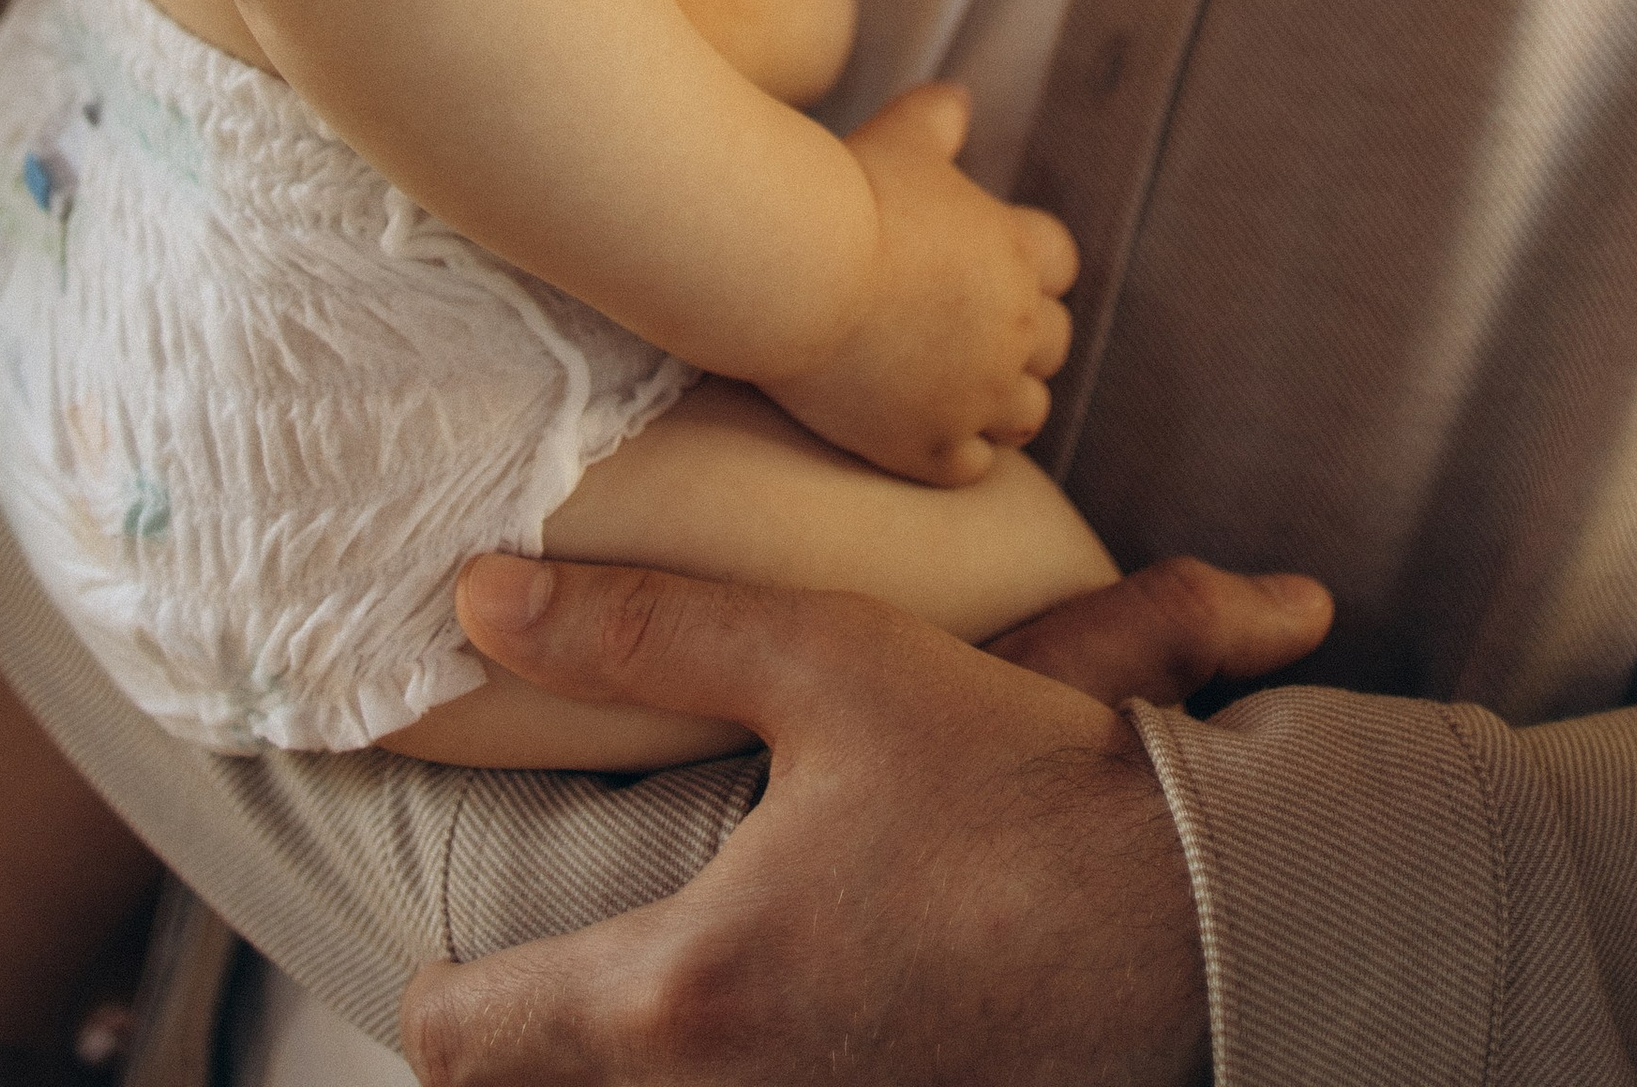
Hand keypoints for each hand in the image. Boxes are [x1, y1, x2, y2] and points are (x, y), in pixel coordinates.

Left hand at [400, 546, 1331, 1085]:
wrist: (1198, 917)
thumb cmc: (1012, 780)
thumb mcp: (827, 662)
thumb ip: (642, 629)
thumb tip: (477, 598)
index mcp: (680, 996)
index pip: (466, 1039)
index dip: (439, 989)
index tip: (451, 943)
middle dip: (519, 1054)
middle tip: (531, 982)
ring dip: (626, 1078)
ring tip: (648, 1004)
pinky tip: (773, 1033)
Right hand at [755, 82, 1075, 482]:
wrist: (787, 274)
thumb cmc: (842, 196)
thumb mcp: (899, 137)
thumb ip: (938, 119)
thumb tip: (958, 99)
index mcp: (1015, 253)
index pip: (1061, 264)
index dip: (1029, 265)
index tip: (988, 265)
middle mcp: (1012, 328)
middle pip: (1054, 344)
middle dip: (1020, 337)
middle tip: (967, 331)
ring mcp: (974, 394)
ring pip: (1026, 413)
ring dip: (999, 400)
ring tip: (955, 387)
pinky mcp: (929, 446)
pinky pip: (972, 465)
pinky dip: (955, 450)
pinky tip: (919, 426)